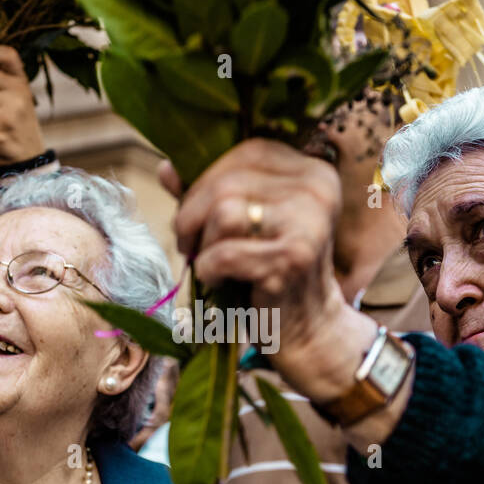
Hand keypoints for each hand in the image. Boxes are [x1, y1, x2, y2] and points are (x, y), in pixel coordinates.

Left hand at [170, 139, 376, 401]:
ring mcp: (308, 223)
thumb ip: (210, 192)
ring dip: (203, 245)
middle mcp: (317, 189)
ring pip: (223, 212)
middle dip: (193, 216)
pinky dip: (209, 271)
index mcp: (313, 171)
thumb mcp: (245, 225)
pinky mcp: (293, 259)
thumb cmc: (272, 275)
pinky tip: (222, 283)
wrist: (310, 332)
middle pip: (228, 182)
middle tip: (192, 246)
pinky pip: (223, 253)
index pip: (247, 152)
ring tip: (213, 265)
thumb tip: (166, 167)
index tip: (196, 215)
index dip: (207, 180)